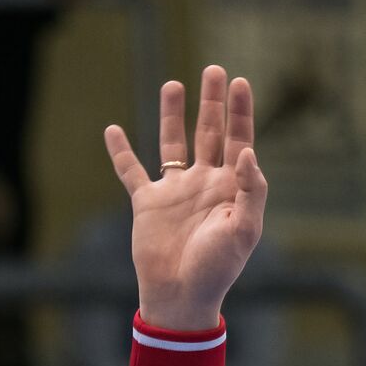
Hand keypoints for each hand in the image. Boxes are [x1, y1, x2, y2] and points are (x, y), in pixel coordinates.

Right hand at [104, 65, 266, 330]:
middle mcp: (205, 184)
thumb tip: (246, 151)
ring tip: (174, 84)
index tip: (241, 83)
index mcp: (232, 189)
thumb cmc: (218, 267)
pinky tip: (113, 130)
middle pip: (210, 134)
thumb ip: (251, 190)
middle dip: (214, 103)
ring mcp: (176, 192)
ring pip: (173, 144)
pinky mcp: (147, 203)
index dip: (241, 113)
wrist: (182, 294)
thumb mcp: (245, 230)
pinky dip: (120, 152)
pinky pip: (131, 172)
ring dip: (173, 115)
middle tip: (216, 70)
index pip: (239, 142)